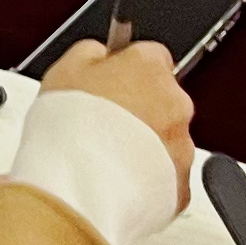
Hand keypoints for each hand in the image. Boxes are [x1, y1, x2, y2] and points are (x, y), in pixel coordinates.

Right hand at [41, 37, 194, 197]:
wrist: (80, 190)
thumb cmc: (70, 131)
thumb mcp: (64, 70)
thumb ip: (90, 53)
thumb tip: (99, 54)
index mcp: (149, 67)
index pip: (151, 56)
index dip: (128, 71)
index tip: (113, 83)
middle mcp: (174, 103)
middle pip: (163, 99)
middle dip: (140, 111)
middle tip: (105, 126)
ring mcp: (181, 146)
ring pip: (166, 140)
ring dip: (145, 146)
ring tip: (107, 160)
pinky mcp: (180, 186)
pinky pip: (167, 178)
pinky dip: (150, 180)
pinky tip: (119, 183)